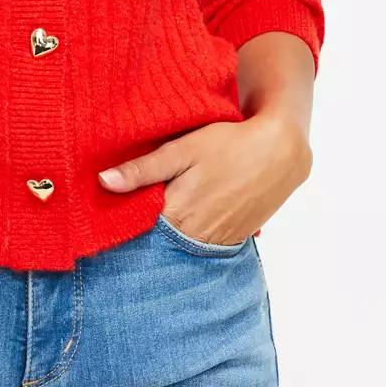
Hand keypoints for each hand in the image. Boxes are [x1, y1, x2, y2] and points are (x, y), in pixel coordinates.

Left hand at [97, 111, 311, 246]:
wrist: (281, 152)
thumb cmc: (230, 144)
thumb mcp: (183, 150)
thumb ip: (143, 169)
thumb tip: (103, 182)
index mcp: (176, 215)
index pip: (134, 226)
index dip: (120, 214)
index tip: (107, 201)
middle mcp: (193, 237)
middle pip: (155, 236)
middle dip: (143, 221)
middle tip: (132, 199)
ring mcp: (215, 242)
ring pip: (177, 240)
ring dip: (167, 226)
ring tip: (165, 201)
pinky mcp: (232, 239)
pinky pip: (200, 241)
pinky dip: (190, 228)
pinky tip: (190, 207)